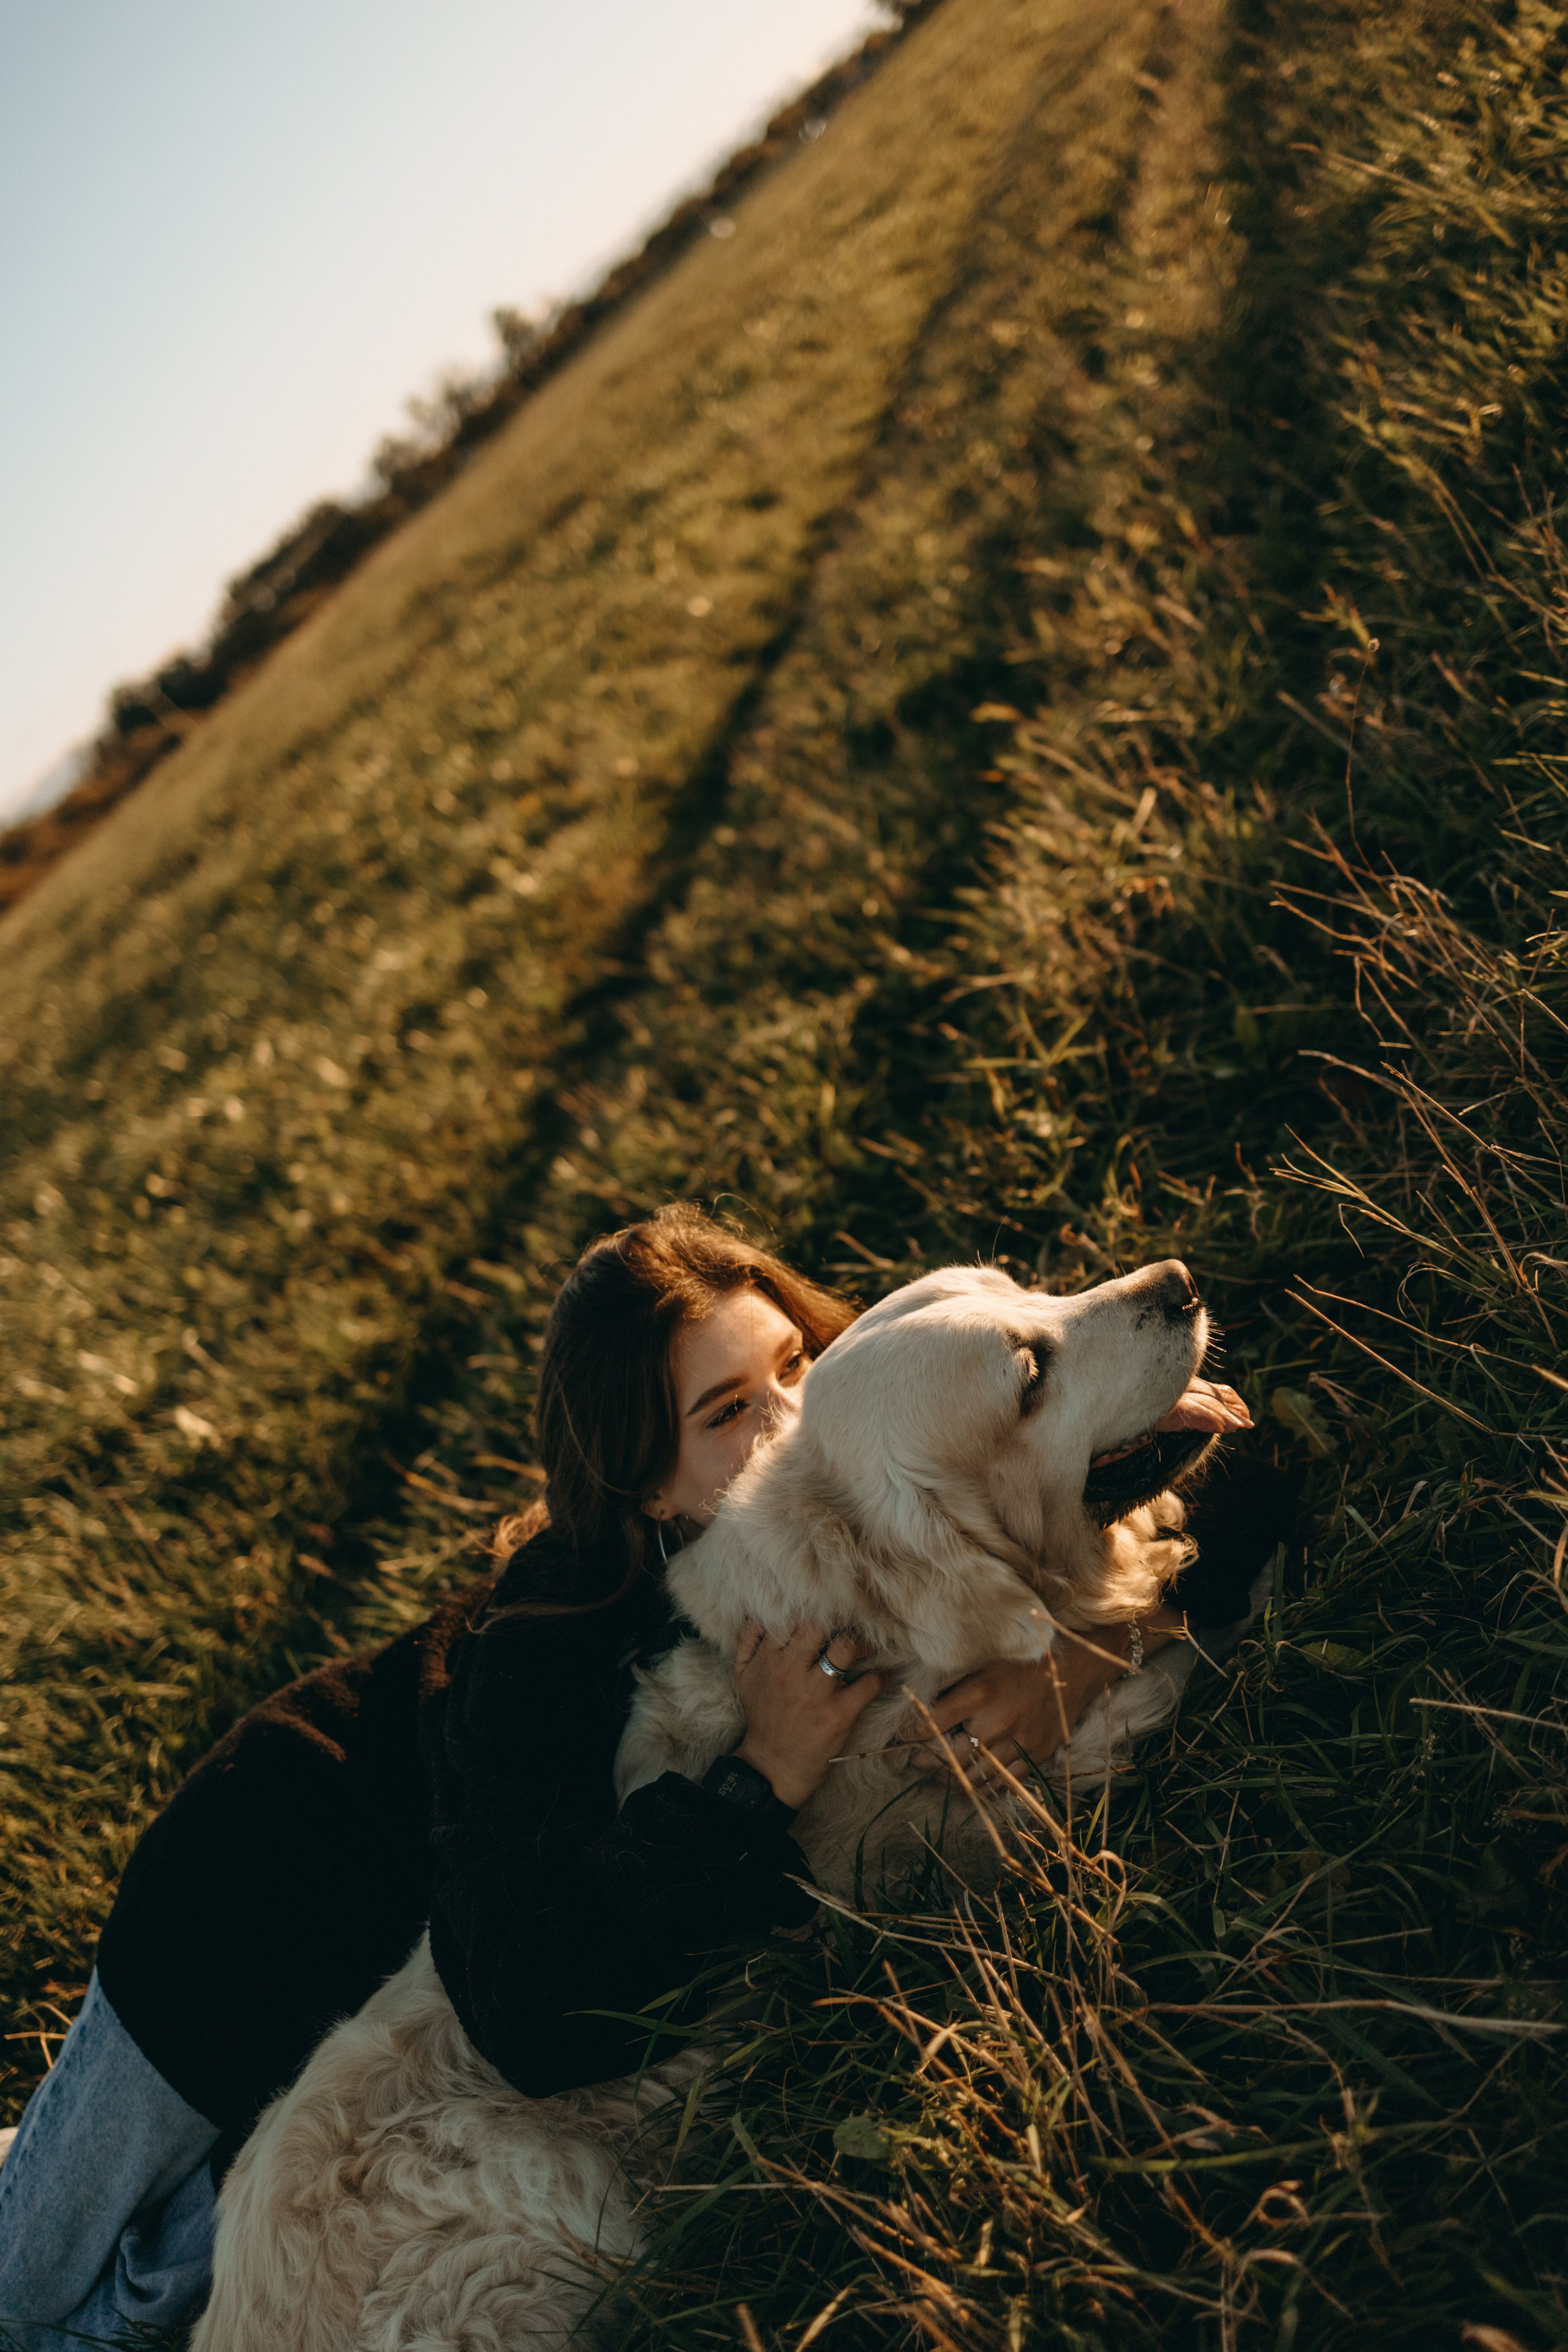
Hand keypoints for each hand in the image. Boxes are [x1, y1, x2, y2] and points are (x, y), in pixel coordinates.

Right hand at [731, 1622, 884, 1810]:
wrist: (771, 1765)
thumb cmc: (762, 1716)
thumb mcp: (743, 1677)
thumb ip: (747, 1642)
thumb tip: (761, 1613)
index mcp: (768, 1659)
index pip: (793, 1618)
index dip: (814, 1611)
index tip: (829, 1611)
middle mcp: (791, 1671)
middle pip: (821, 1626)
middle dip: (840, 1621)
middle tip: (853, 1625)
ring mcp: (816, 1693)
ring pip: (845, 1648)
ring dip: (863, 1643)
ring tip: (870, 1645)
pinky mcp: (838, 1715)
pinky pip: (867, 1685)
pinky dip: (880, 1677)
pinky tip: (882, 1675)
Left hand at [928, 1608, 1184, 1782]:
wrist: (1076, 1666)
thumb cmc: (1024, 1659)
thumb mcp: (984, 1659)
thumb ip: (953, 1680)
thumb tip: (919, 1695)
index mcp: (979, 1694)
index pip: (929, 1723)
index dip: (908, 1734)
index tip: (899, 1738)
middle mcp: (996, 1724)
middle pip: (947, 1758)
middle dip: (925, 1761)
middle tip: (913, 1760)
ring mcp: (1017, 1745)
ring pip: (973, 1777)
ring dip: (950, 1779)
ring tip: (937, 1774)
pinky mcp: (1035, 1757)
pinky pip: (1002, 1785)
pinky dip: (983, 1787)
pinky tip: (971, 1782)